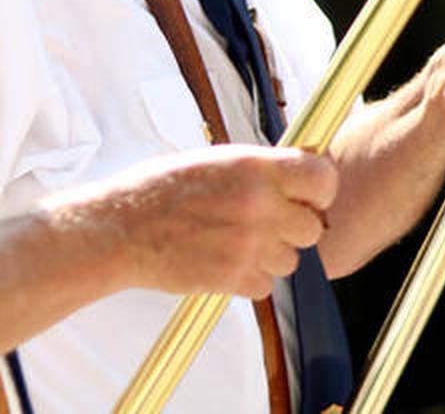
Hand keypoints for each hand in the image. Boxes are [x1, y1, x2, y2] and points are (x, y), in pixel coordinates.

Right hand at [79, 145, 338, 298]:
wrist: (121, 229)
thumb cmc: (162, 189)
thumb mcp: (215, 160)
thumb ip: (259, 169)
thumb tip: (297, 173)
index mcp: (254, 168)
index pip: (323, 179)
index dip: (320, 190)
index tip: (310, 194)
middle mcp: (258, 205)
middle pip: (313, 227)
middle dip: (295, 226)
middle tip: (267, 221)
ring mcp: (247, 245)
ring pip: (292, 260)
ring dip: (272, 254)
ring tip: (237, 240)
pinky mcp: (232, 278)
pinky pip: (265, 285)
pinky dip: (250, 278)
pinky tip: (224, 260)